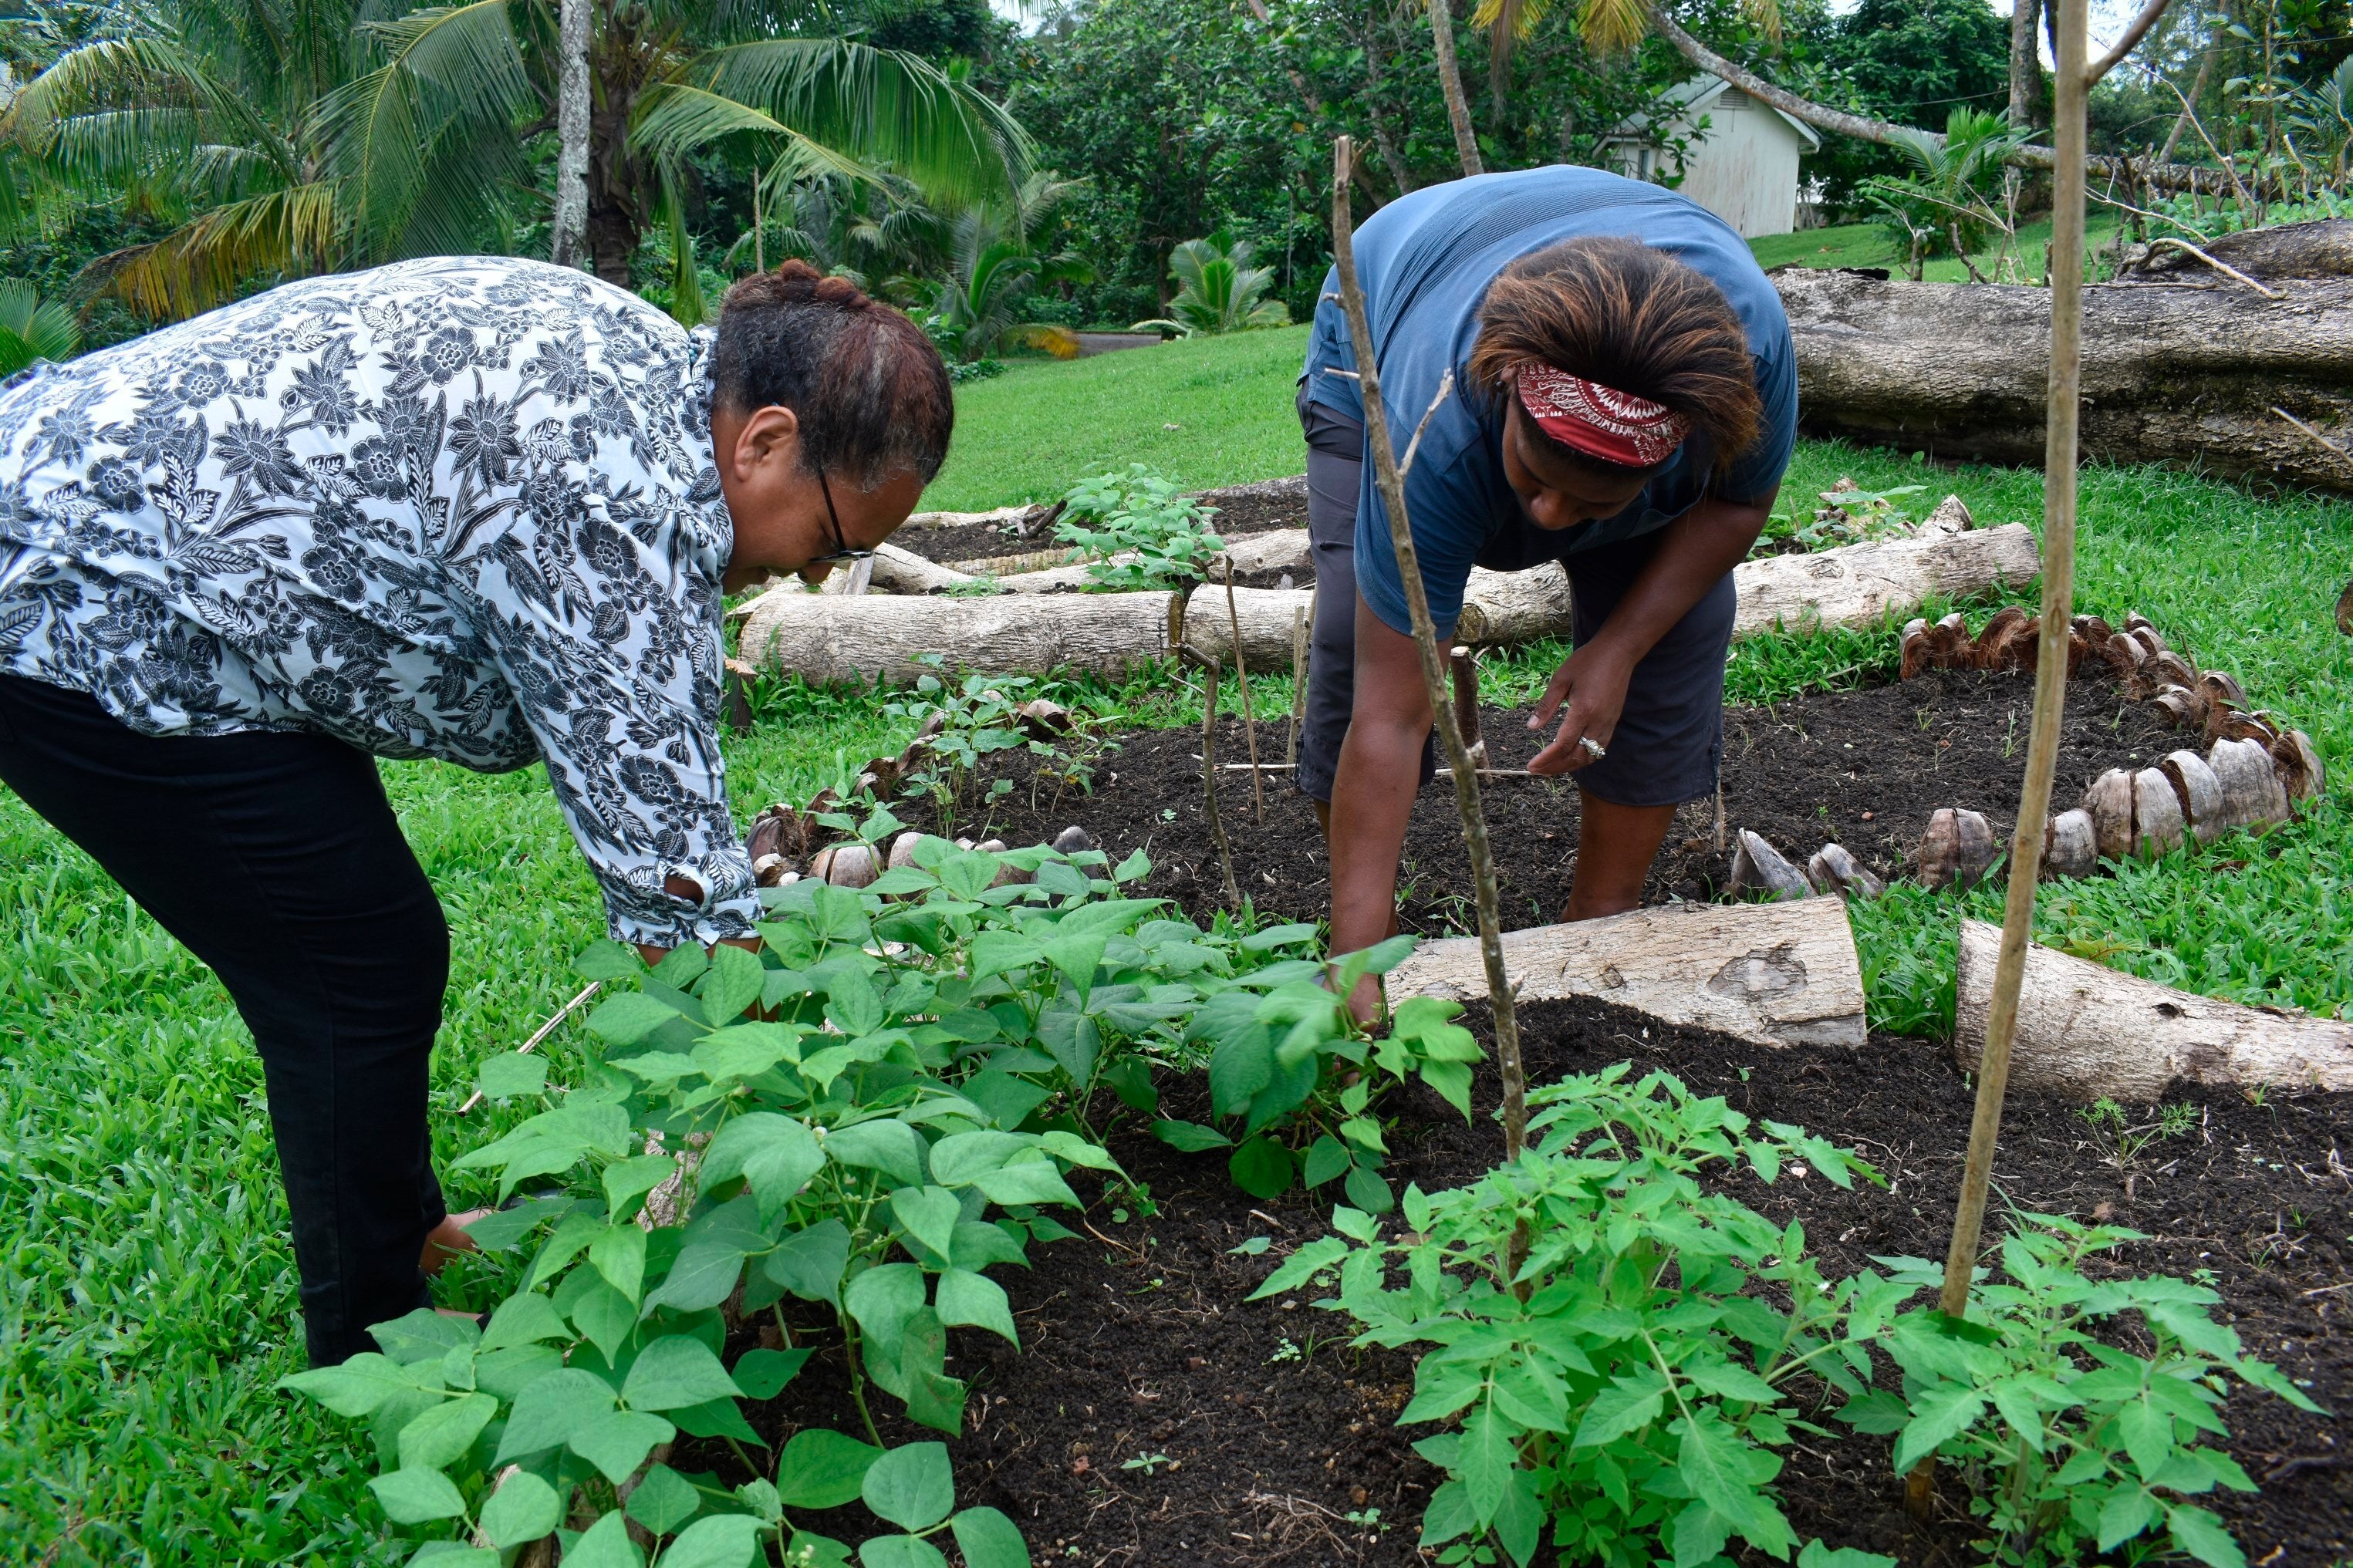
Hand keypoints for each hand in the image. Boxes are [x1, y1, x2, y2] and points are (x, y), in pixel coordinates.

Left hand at [1526, 639, 1634, 774]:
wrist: (1619, 652)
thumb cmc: (1588, 661)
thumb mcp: (1561, 678)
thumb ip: (1546, 705)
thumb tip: (1531, 727)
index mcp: (1584, 711)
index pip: (1564, 744)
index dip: (1546, 759)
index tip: (1531, 766)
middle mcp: (1599, 722)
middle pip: (1577, 757)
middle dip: (1556, 767)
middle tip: (1537, 770)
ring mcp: (1608, 724)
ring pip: (1590, 756)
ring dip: (1570, 766)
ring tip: (1550, 767)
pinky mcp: (1613, 722)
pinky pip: (1599, 749)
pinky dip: (1584, 757)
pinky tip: (1571, 756)